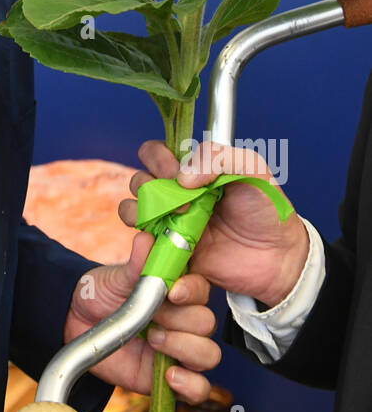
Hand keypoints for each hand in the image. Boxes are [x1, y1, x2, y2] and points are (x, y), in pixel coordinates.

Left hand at [62, 231, 218, 402]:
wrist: (77, 323)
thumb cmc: (102, 294)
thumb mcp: (116, 278)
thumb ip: (136, 264)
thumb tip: (146, 240)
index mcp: (177, 291)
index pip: (201, 290)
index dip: (191, 291)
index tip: (172, 291)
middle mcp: (184, 320)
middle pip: (206, 323)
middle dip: (180, 322)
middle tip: (152, 320)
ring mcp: (180, 349)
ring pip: (209, 354)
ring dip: (184, 349)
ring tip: (153, 341)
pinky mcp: (171, 377)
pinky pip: (199, 389)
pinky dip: (191, 385)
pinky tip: (169, 377)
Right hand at [119, 139, 309, 308]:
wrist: (280, 258)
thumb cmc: (268, 208)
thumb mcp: (253, 170)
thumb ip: (218, 158)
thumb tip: (181, 178)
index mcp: (191, 171)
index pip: (154, 153)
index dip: (157, 159)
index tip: (175, 173)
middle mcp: (175, 195)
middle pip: (138, 181)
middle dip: (148, 187)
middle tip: (180, 203)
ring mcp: (171, 224)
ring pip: (132, 212)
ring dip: (138, 215)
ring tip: (165, 225)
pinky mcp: (171, 254)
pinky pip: (146, 253)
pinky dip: (150, 254)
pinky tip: (167, 251)